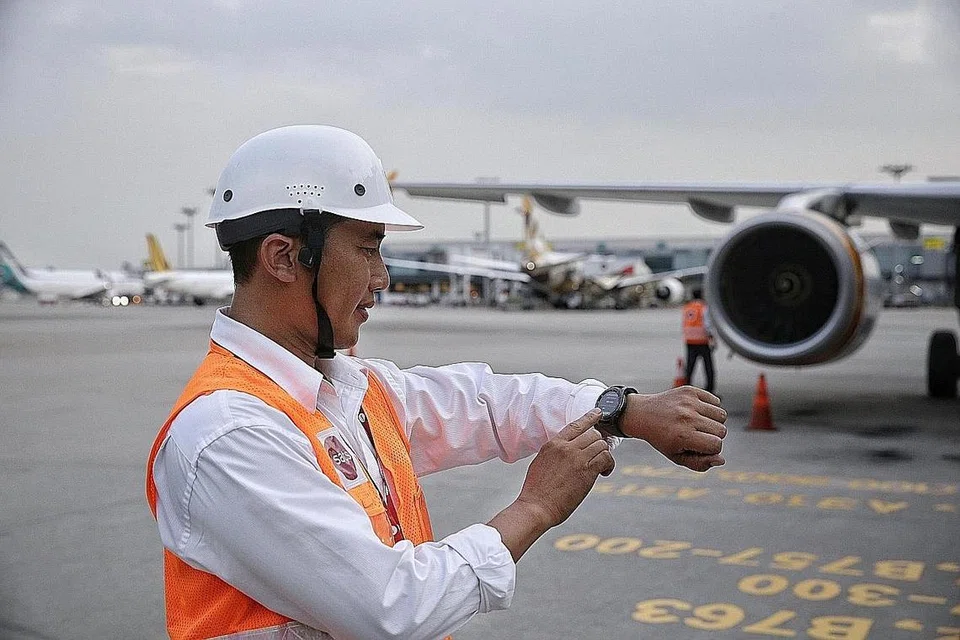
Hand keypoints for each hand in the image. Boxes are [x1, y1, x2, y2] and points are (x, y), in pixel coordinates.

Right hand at [516, 408, 614, 528]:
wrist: (536, 507)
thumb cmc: (536, 490)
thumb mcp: (541, 463)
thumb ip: (555, 453)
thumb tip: (567, 451)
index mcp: (553, 444)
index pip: (575, 425)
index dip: (589, 417)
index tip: (598, 413)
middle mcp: (565, 448)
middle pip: (592, 434)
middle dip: (600, 442)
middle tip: (601, 452)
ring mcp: (576, 458)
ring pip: (601, 445)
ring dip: (605, 454)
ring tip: (602, 466)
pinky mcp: (586, 472)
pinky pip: (605, 459)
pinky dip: (608, 464)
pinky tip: (604, 473)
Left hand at [619, 386, 726, 471]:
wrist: (643, 414)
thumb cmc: (662, 439)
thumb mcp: (676, 457)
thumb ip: (700, 464)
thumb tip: (721, 460)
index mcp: (683, 436)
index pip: (717, 445)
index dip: (711, 449)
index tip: (699, 446)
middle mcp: (687, 417)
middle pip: (722, 430)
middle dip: (713, 435)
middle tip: (696, 434)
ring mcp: (689, 402)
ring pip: (722, 415)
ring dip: (713, 421)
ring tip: (698, 423)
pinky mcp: (690, 391)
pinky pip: (715, 401)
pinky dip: (710, 407)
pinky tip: (696, 412)